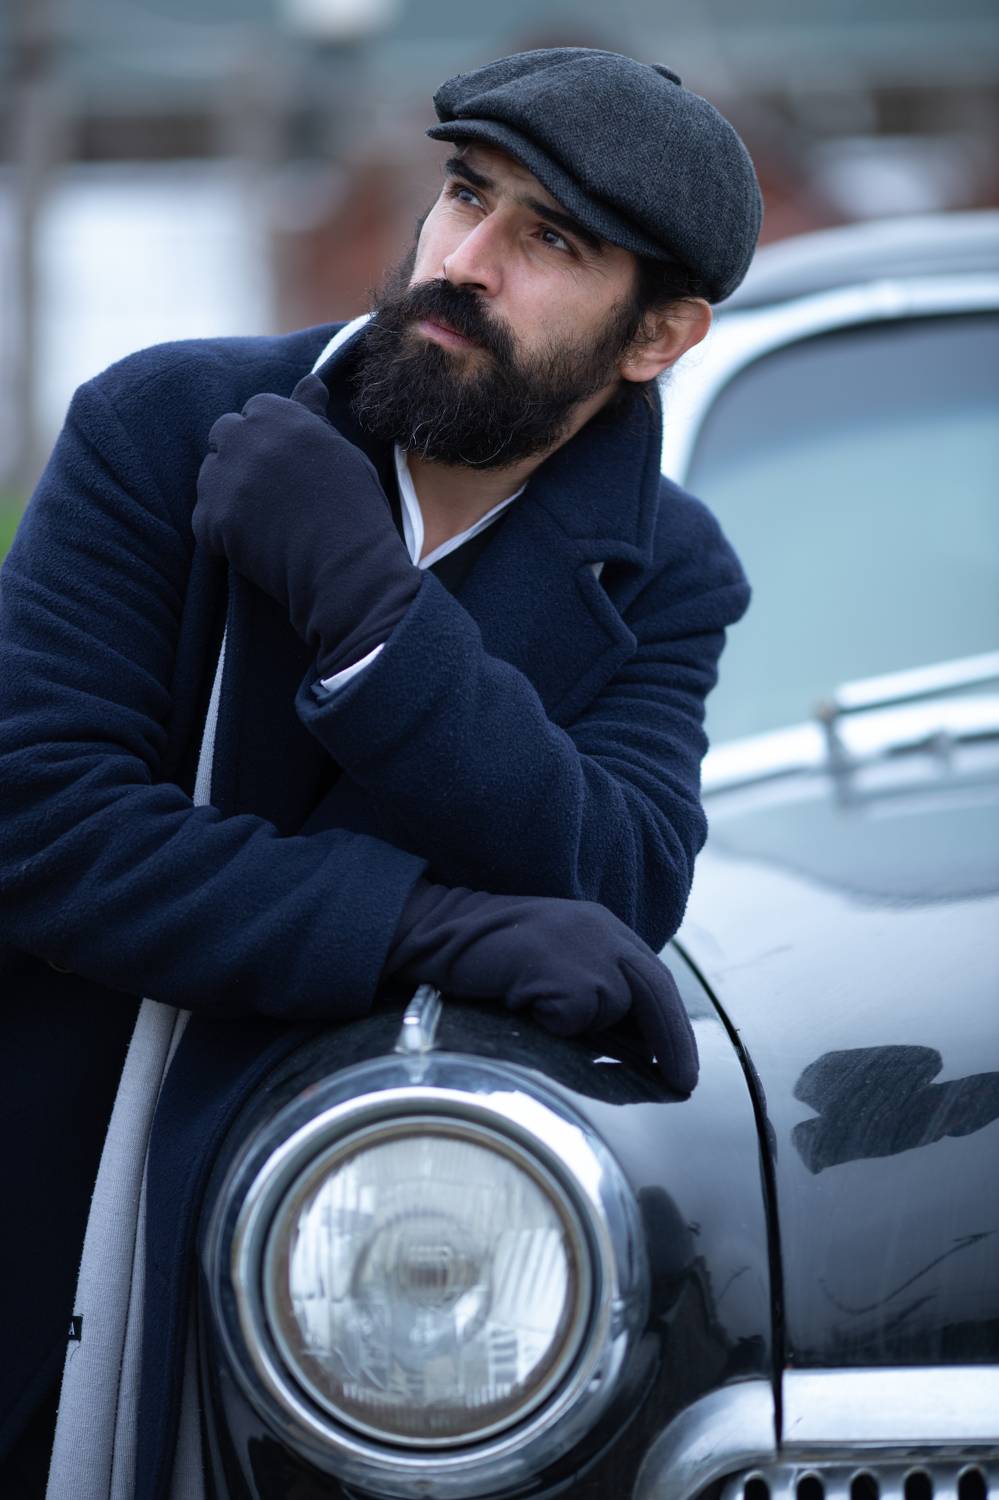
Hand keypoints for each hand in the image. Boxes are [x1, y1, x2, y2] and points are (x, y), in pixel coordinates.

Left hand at [193, 375, 418, 674]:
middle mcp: (248, 438)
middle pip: (224, 433)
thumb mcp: (341, 452)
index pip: (256, 408)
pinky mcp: (211, 519)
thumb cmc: (355, 510)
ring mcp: (226, 478)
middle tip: (271, 491)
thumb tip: (308, 381)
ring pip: (209, 474)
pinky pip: (203, 517)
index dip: (271, 437)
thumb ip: (312, 417)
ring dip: (228, 491)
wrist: (348, 570)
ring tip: (265, 521)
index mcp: (281, 415)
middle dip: (240, 455)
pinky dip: (222, 532)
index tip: (289, 464)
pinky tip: (255, 545)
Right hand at [385, 880, 698, 1094]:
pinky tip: (522, 1001)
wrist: (440, 929)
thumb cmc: (491, 953)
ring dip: (583, 1023)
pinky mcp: (563, 966)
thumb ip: (593, 981)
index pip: (655, 978)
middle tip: (684, 1083)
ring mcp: (585, 946)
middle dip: (675, 1040)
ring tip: (536, 1005)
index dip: (672, 1022)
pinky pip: (574, 1016)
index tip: (681, 1062)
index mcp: (605, 927)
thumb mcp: (556, 957)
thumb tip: (634, 1040)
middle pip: (656, 991)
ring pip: (611, 1008)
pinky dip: (554, 1021)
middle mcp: (603, 931)